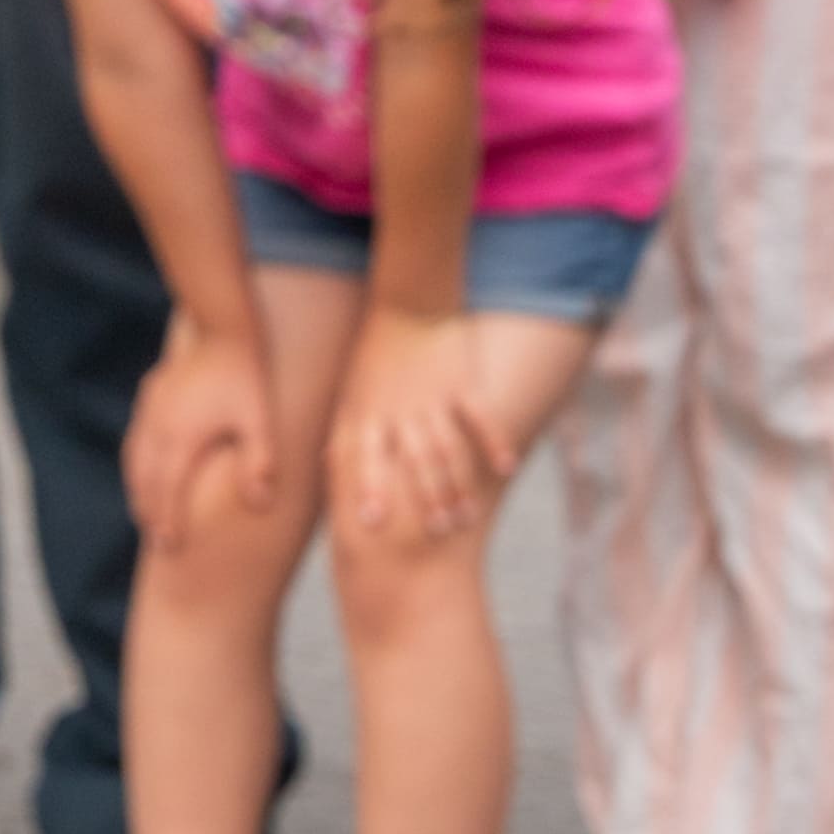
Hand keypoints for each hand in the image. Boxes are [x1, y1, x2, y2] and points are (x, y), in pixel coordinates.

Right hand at [119, 314, 281, 552]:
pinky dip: (137, 463)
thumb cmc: (245, 376)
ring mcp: (150, 411)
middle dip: (148, 511)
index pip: (167, 490)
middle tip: (157, 538)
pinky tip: (145, 468)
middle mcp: (157, 427)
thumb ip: (260, 464)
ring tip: (145, 511)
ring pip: (134, 459)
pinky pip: (136, 439)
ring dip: (138, 488)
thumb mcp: (259, 421)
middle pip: (144, 479)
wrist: (222, 327)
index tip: (171, 544)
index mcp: (180, 438)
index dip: (168, 519)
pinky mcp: (150, 397)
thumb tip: (260, 505)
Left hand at [329, 306, 515, 546]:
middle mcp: (400, 409)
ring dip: (458, 485)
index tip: (372, 523)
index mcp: (368, 411)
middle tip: (439, 533)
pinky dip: (494, 443)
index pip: (366, 455)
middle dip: (426, 500)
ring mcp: (434, 397)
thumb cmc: (375, 353)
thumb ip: (346, 428)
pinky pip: (482, 417)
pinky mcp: (464, 383)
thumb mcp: (351, 391)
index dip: (369, 487)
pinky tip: (506, 469)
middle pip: (415, 461)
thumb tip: (328, 464)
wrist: (410, 300)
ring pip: (448, 448)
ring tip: (468, 517)